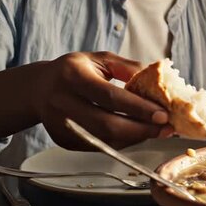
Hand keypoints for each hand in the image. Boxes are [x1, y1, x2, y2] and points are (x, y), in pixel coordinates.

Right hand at [32, 52, 171, 149]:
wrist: (39, 88)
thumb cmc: (75, 71)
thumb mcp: (100, 59)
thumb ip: (128, 68)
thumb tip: (158, 79)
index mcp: (73, 76)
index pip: (110, 97)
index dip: (138, 108)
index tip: (163, 114)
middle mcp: (63, 102)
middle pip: (107, 124)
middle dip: (142, 129)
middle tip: (166, 128)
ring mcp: (62, 125)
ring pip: (105, 140)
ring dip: (136, 138)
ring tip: (157, 131)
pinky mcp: (64, 141)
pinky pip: (99, 146)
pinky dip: (122, 142)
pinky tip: (137, 134)